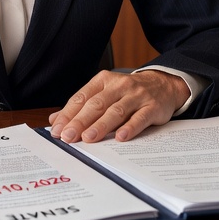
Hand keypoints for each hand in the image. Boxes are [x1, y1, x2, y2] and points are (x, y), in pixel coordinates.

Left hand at [48, 70, 188, 143]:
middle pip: (97, 104)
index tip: (58, 130)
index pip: (82, 97)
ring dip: (101, 125)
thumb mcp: (104, 93)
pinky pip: (140, 118)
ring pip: (116, 111)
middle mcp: (119, 86)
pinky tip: (121, 137)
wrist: (163, 85)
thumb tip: (55, 120)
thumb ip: (82, 106)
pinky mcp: (152, 107)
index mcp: (103, 81)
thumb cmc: (128, 93)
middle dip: (80, 121)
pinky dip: (130, 128)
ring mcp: (137, 96)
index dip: (68, 114)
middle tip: (68, 137)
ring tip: (88, 138)